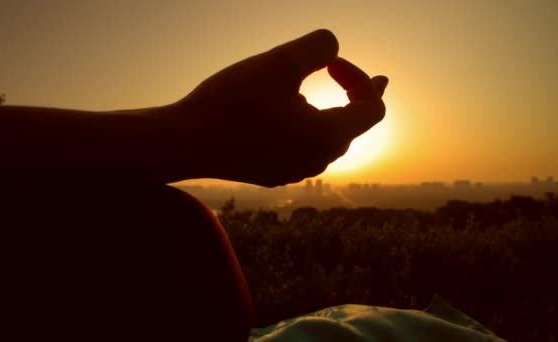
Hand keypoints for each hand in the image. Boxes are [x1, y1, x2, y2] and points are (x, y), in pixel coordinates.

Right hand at [178, 29, 387, 186]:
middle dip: (355, 98)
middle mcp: (316, 161)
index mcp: (328, 137)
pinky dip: (306, 131)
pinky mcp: (271, 175)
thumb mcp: (280, 62)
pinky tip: (289, 121)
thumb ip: (319, 46)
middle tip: (360, 78)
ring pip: (327, 143)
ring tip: (319, 100)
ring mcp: (293, 172)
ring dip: (329, 116)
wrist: (185, 143)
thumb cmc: (232, 102)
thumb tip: (333, 47)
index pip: (373, 109)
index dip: (361, 80)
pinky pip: (302, 152)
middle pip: (353, 129)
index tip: (331, 64)